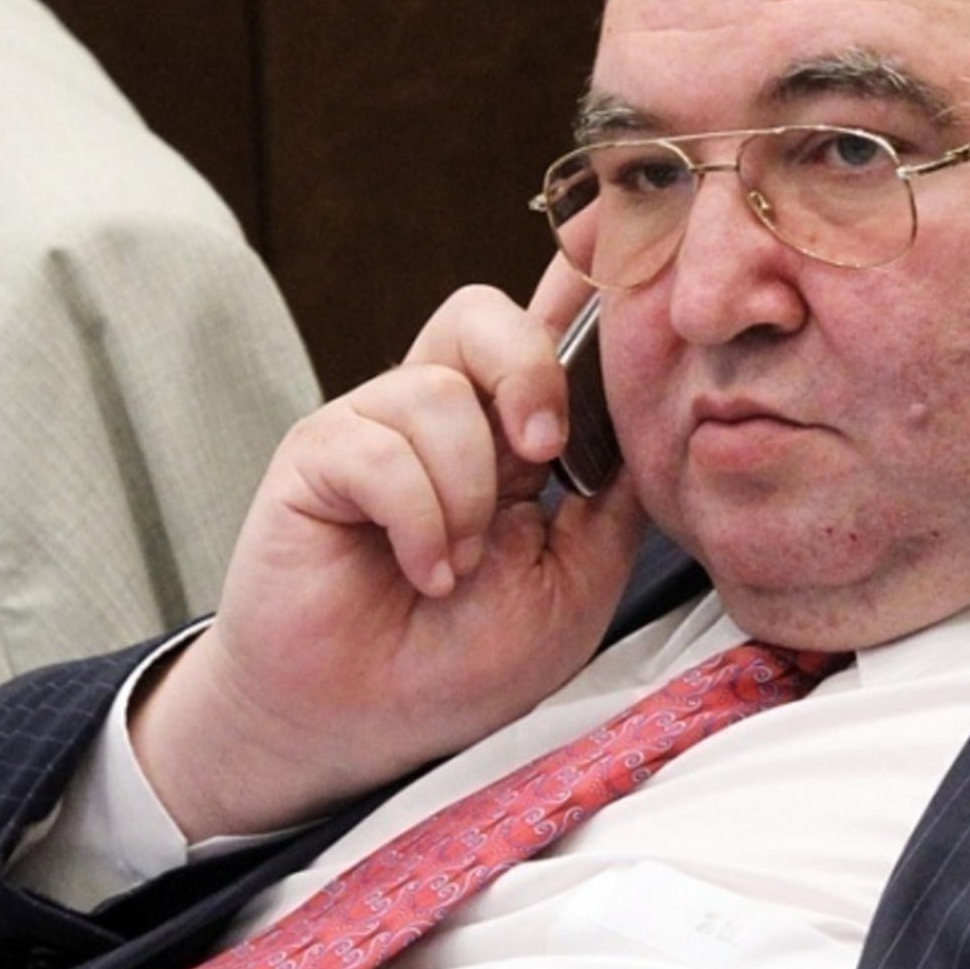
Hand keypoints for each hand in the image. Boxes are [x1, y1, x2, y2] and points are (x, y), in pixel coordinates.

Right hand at [132, 259, 647, 840]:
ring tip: (457, 568)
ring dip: (466, 495)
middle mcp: (439, 412)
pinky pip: (380, 448)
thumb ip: (611, 498)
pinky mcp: (315, 458)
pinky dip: (419, 521)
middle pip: (480, 313)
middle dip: (527, 370)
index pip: (541, 328)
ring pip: (436, 391)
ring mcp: (372, 429)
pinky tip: (424, 573)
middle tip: (545, 456)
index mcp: (506, 430)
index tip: (614, 241)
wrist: (368, 726)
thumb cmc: (464, 659)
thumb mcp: (576, 581)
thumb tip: (654, 417)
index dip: (575, 279)